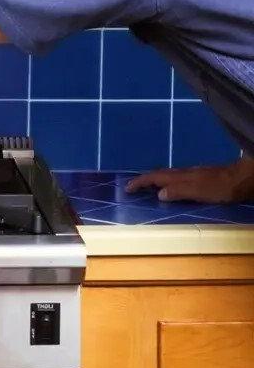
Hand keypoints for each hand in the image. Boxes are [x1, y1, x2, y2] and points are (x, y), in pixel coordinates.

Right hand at [126, 156, 253, 202]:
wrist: (240, 178)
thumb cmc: (220, 187)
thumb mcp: (198, 191)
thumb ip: (178, 191)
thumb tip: (158, 194)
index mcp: (179, 177)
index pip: (154, 177)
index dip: (140, 182)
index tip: (127, 188)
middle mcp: (183, 173)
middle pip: (158, 175)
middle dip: (144, 180)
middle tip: (133, 187)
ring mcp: (191, 174)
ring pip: (167, 176)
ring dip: (155, 181)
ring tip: (148, 188)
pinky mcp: (199, 178)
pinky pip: (176, 179)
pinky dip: (167, 182)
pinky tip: (172, 187)